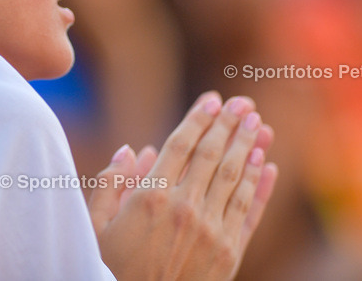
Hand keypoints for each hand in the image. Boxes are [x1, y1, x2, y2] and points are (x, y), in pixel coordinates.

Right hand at [88, 92, 277, 279]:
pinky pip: (248, 212)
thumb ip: (110, 185)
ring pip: (235, 179)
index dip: (199, 118)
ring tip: (259, 124)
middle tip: (243, 103)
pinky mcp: (228, 254)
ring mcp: (210, 232)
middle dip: (230, 125)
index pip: (181, 145)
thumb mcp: (94, 227)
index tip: (213, 99)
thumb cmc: (108, 270)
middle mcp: (185, 209)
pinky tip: (267, 165)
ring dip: (249, 147)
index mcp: (150, 198)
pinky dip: (259, 186)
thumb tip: (132, 150)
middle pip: (213, 155)